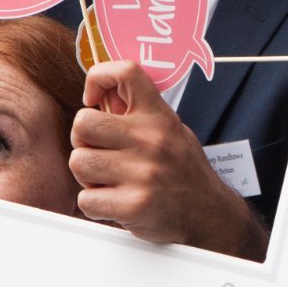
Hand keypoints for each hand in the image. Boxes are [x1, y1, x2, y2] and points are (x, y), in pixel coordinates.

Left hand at [72, 61, 267, 260]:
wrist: (208, 214)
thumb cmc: (183, 170)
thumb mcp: (170, 130)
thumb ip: (137, 113)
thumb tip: (101, 94)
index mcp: (159, 117)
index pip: (127, 72)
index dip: (98, 77)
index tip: (93, 98)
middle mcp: (151, 140)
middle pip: (83, 123)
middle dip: (82, 140)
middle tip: (97, 151)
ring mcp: (143, 173)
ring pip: (79, 162)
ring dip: (86, 175)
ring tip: (108, 180)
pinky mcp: (134, 204)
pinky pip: (86, 199)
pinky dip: (94, 204)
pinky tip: (113, 202)